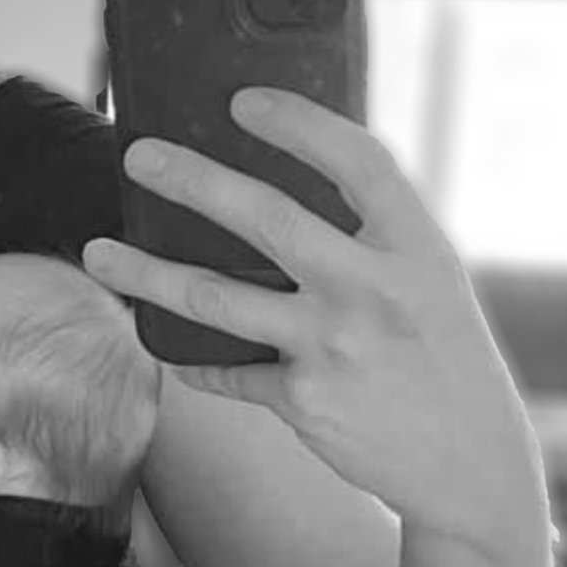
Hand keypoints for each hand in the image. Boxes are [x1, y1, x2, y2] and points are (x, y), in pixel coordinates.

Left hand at [84, 87, 544, 555]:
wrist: (470, 465)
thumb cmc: (441, 357)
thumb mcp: (432, 284)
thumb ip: (370, 240)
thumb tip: (277, 193)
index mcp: (417, 248)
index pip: (359, 163)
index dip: (301, 125)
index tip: (244, 102)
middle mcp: (374, 290)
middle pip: (266, 218)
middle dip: (191, 180)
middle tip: (136, 157)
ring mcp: (334, 346)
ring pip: (213, 297)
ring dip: (145, 273)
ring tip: (96, 252)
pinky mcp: (302, 401)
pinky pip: (224, 370)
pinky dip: (191, 358)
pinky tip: (165, 345)